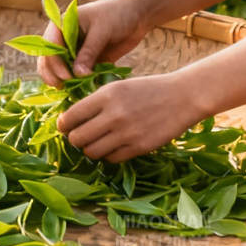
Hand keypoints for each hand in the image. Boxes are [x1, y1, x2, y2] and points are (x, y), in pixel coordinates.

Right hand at [36, 0, 151, 87]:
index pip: (49, 46)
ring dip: (65, 81)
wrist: (138, 14)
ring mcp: (75, 51)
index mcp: (62, 25)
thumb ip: (89, 52)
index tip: (67, 76)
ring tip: (74, 91)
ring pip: (62, 70)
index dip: (54, 63)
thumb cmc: (118, 14)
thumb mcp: (102, 31)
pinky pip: (79, 75)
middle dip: (54, 75)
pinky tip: (84, 91)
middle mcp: (64, 39)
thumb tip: (77, 74)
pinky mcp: (87, 61)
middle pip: (50, 61)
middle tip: (65, 87)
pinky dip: (79, 83)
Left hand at [54, 71, 205, 162]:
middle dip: (75, 140)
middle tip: (80, 137)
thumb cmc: (148, 89)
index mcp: (106, 95)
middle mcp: (113, 115)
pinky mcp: (139, 147)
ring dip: (91, 150)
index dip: (63, 125)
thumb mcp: (119, 86)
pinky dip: (109, 156)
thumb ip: (96, 101)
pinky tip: (114, 147)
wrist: (182, 97)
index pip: (71, 117)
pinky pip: (112, 159)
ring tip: (97, 143)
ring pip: (92, 152)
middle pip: (77, 138)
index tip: (64, 127)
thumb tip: (71, 120)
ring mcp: (127, 133)